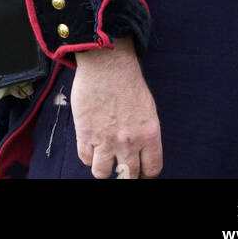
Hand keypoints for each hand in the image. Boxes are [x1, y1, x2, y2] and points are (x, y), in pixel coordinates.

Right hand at [71, 37, 161, 178]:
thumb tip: (139, 153)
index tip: (138, 168)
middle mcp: (129, 142)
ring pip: (102, 174)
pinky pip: (86, 159)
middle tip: (118, 164)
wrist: (106, 62)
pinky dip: (88, 154)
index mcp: (149, 134)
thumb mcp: (147, 109)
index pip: (151, 170)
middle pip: (128, 176)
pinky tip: (90, 143)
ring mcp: (106, 140)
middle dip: (123, 172)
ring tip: (102, 156)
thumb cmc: (127, 81)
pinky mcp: (86, 134)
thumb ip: (144, 134)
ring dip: (102, 167)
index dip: (144, 171)